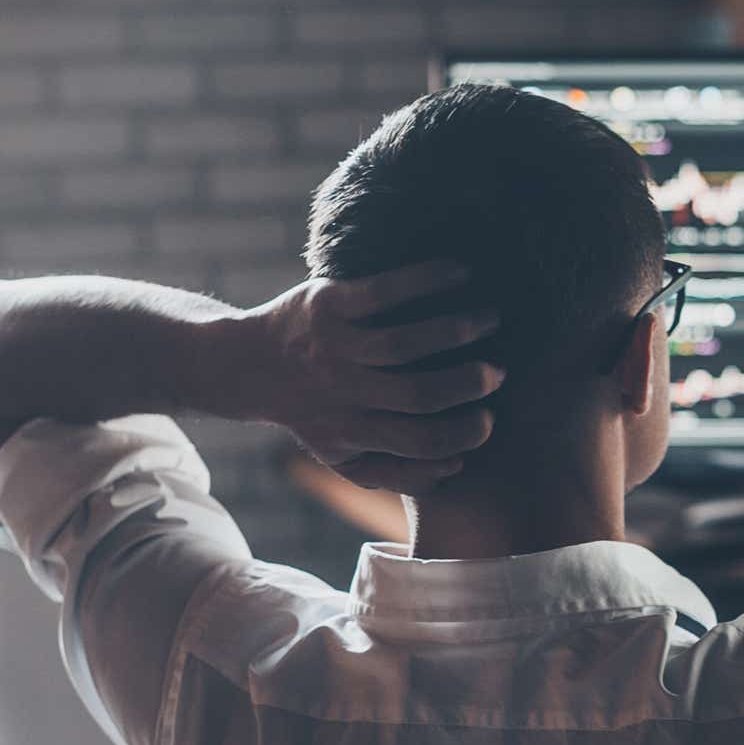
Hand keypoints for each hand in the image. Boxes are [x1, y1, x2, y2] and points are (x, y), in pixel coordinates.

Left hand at [245, 260, 503, 493]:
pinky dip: (426, 279)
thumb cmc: (313, 413)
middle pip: (418, 393)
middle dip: (468, 383)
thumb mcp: (342, 457)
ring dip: (458, 329)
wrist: (246, 365)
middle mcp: (342, 390)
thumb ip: (397, 472)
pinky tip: (461, 272)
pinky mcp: (328, 303)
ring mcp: (334, 345)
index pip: (419, 440)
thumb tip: (456, 466)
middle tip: (497, 372)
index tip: (489, 419)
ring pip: (405, 341)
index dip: (462, 433)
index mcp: (351, 431)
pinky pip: (383, 291)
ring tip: (491, 319)